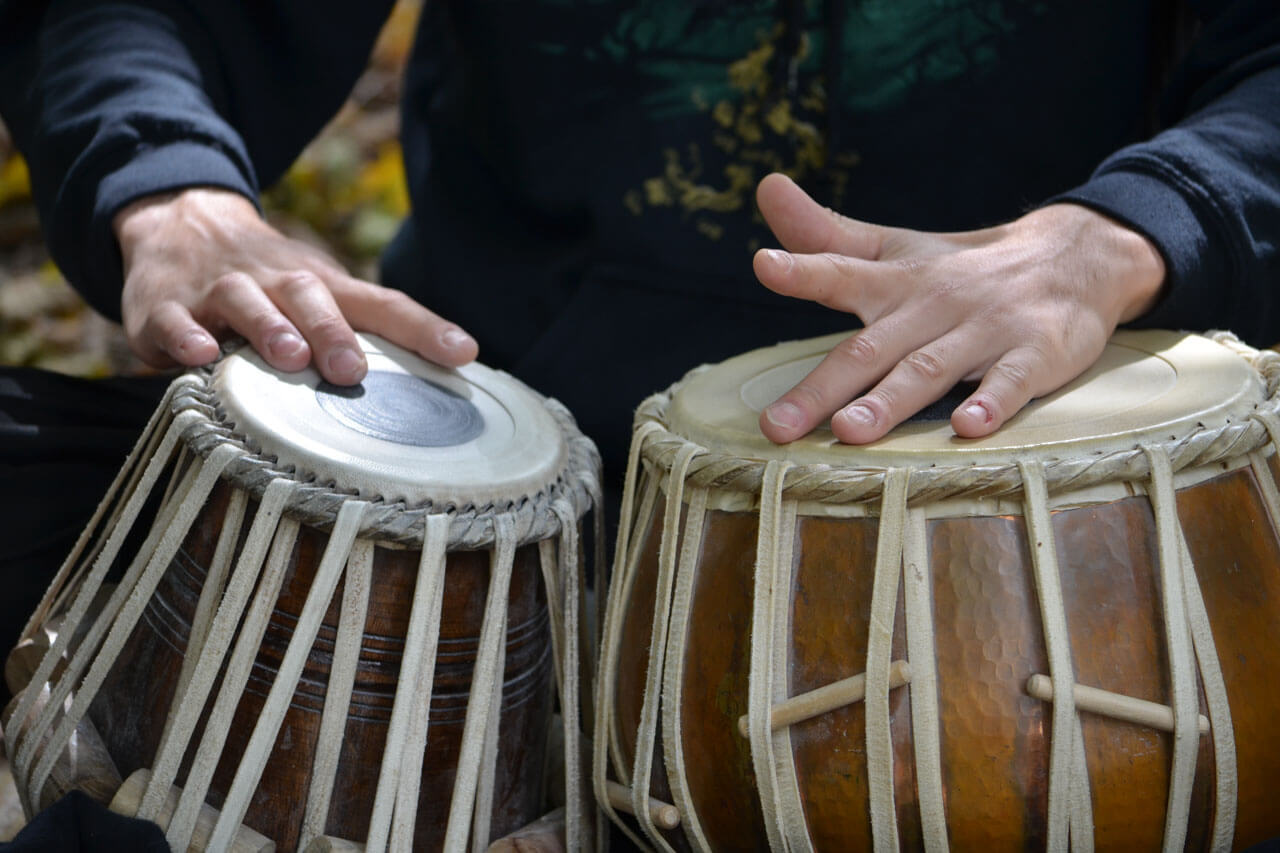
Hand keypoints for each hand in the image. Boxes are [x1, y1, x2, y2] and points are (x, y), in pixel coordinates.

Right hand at [114, 188, 476, 383]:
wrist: (180, 220)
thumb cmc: (270, 280)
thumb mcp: (321, 293)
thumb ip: (367, 331)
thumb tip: (443, 371)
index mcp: (323, 286)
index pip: (381, 305)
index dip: (423, 328)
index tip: (463, 353)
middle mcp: (277, 282)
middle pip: (311, 298)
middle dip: (332, 332)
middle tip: (351, 369)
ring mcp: (219, 291)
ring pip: (245, 302)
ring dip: (268, 327)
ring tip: (289, 356)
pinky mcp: (165, 306)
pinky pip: (173, 320)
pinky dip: (184, 336)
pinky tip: (198, 356)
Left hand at [752, 173, 1165, 443]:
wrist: (1075, 257)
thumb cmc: (959, 270)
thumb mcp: (893, 251)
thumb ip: (825, 236)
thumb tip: (766, 187)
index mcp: (896, 281)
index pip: (842, 271)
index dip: (804, 268)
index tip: (765, 265)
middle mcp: (935, 303)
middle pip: (872, 348)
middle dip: (822, 389)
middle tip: (777, 426)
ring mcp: (986, 329)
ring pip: (930, 369)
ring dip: (890, 402)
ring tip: (850, 432)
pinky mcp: (1036, 354)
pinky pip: (1011, 382)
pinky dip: (991, 404)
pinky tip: (967, 427)